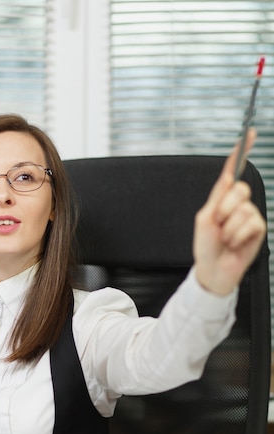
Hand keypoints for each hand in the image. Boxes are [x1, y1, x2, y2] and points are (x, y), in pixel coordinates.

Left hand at [193, 129, 266, 294]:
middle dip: (226, 208)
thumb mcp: (204, 220)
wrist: (213, 270)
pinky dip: (238, 235)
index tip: (249, 133)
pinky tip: (235, 244)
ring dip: (230, 228)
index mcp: (221, 198)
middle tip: (219, 223)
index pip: (232, 171)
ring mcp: (248, 215)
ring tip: (226, 238)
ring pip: (244, 209)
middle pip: (240, 189)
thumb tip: (228, 178)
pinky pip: (251, 224)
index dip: (241, 152)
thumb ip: (216, 198)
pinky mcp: (258, 229)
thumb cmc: (206, 247)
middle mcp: (236, 204)